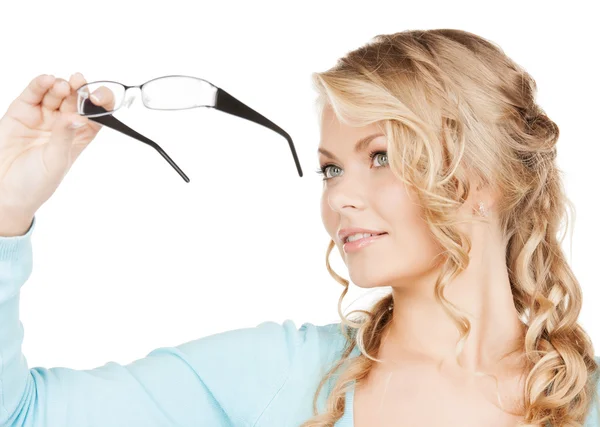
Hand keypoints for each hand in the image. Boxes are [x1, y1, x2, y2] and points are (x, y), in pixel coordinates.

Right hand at [0, 73, 114, 233]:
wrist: (4, 192)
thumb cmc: (35, 183)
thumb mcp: (56, 161)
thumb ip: (64, 137)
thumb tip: (77, 117)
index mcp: (78, 137)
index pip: (95, 116)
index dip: (99, 105)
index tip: (99, 99)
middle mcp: (61, 124)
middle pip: (75, 100)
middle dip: (79, 90)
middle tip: (80, 82)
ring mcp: (42, 117)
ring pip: (55, 94)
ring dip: (60, 86)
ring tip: (62, 87)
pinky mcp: (21, 113)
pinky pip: (33, 94)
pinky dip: (39, 84)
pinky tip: (47, 80)